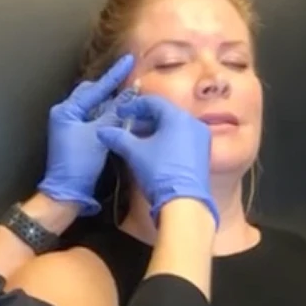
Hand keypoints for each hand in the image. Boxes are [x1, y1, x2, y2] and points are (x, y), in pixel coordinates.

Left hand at [38, 54, 135, 215]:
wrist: (67, 192)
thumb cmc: (80, 163)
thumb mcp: (100, 134)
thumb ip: (116, 112)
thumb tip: (132, 93)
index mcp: (67, 110)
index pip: (95, 88)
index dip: (114, 76)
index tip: (129, 61)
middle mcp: (66, 114)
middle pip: (92, 94)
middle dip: (111, 89)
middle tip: (130, 81)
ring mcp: (70, 126)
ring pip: (95, 107)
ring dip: (111, 104)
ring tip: (130, 97)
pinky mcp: (77, 137)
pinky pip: (94, 119)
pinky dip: (107, 116)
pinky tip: (121, 115)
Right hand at [97, 95, 218, 224]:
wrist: (184, 203)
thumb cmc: (159, 171)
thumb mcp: (134, 152)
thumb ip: (118, 137)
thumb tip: (103, 131)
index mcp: (178, 117)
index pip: (153, 102)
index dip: (133, 106)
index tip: (120, 114)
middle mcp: (193, 123)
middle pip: (165, 114)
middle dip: (144, 119)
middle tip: (127, 127)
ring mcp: (201, 140)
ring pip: (174, 127)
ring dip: (154, 131)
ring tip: (137, 141)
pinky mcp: (203, 155)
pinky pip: (182, 139)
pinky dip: (166, 140)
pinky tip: (153, 151)